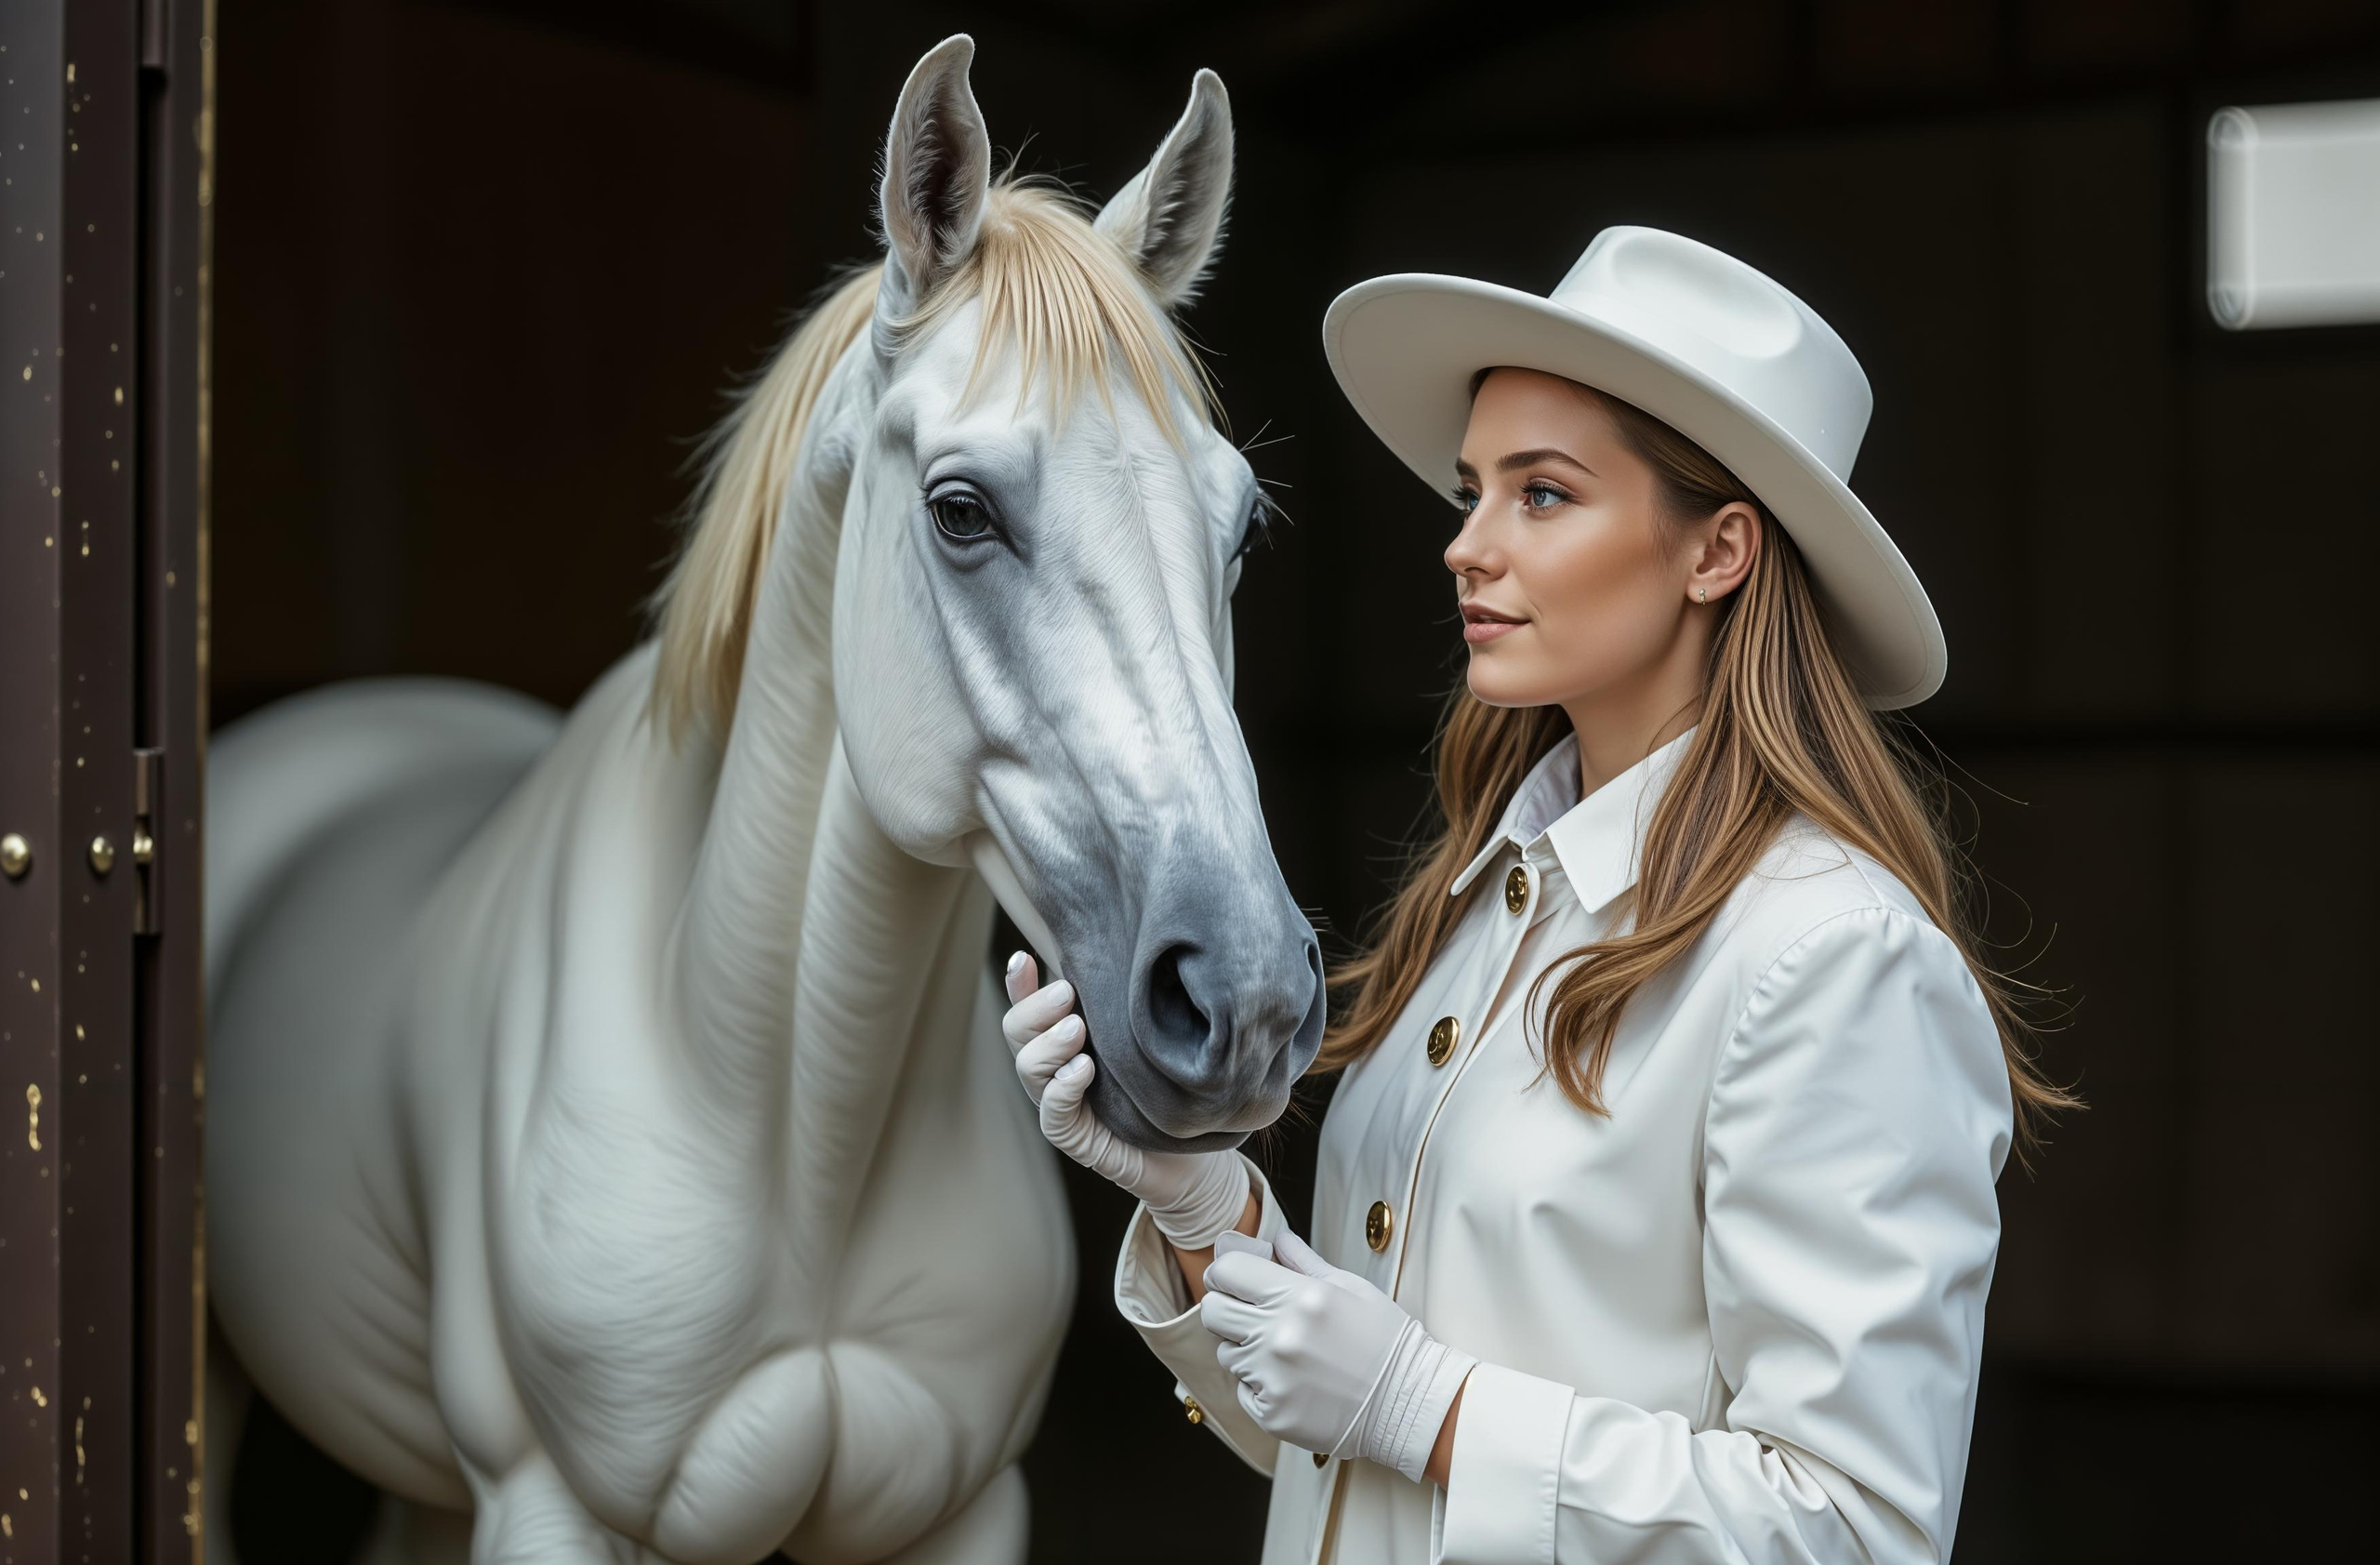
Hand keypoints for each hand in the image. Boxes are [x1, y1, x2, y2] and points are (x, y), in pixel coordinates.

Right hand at [1002, 952, 1250, 1248]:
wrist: (1200, 1157)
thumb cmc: (1177, 1088)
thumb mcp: (1156, 1036)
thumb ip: (1134, 1004)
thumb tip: (1138, 947)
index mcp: (1069, 1039)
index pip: (1029, 1006)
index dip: (1019, 983)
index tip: (1025, 958)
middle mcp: (1057, 1069)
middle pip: (1018, 1032)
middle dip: (1035, 1008)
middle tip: (1067, 993)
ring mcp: (1064, 1105)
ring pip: (1028, 1069)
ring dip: (1048, 1044)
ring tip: (1077, 1029)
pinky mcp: (1080, 1141)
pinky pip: (1053, 1117)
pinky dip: (1062, 1090)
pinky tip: (1083, 1070)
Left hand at [1199, 1232, 1475, 1481]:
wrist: (1409, 1404)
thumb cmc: (1386, 1343)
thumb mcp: (1350, 1288)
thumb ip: (1304, 1262)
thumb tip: (1276, 1240)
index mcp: (1298, 1297)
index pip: (1227, 1271)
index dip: (1227, 1271)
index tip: (1236, 1277)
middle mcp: (1278, 1336)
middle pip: (1213, 1310)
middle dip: (1227, 1306)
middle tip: (1252, 1312)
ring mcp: (1271, 1378)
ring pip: (1225, 1351)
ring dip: (1245, 1347)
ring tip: (1285, 1352)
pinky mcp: (1270, 1413)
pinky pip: (1242, 1389)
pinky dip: (1260, 1383)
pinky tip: (1293, 1381)